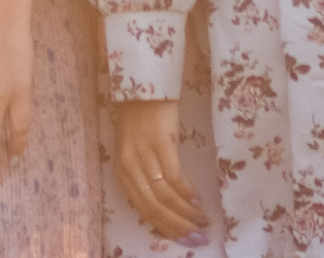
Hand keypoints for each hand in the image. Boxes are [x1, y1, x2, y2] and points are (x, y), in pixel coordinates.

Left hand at [112, 98, 201, 239]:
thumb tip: (170, 202)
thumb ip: (145, 175)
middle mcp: (129, 167)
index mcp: (121, 171)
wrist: (143, 84)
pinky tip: (196, 198)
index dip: (164, 227)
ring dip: (186, 212)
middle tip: (198, 237)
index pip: (142, 210)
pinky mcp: (160, 143)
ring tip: (202, 221)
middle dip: (178, 226)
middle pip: (154, 207)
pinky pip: (174, 176)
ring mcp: (144, 156)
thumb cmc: (140, 117)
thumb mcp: (136, 151)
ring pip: (165, 196)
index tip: (183, 239)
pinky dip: (186, 191)